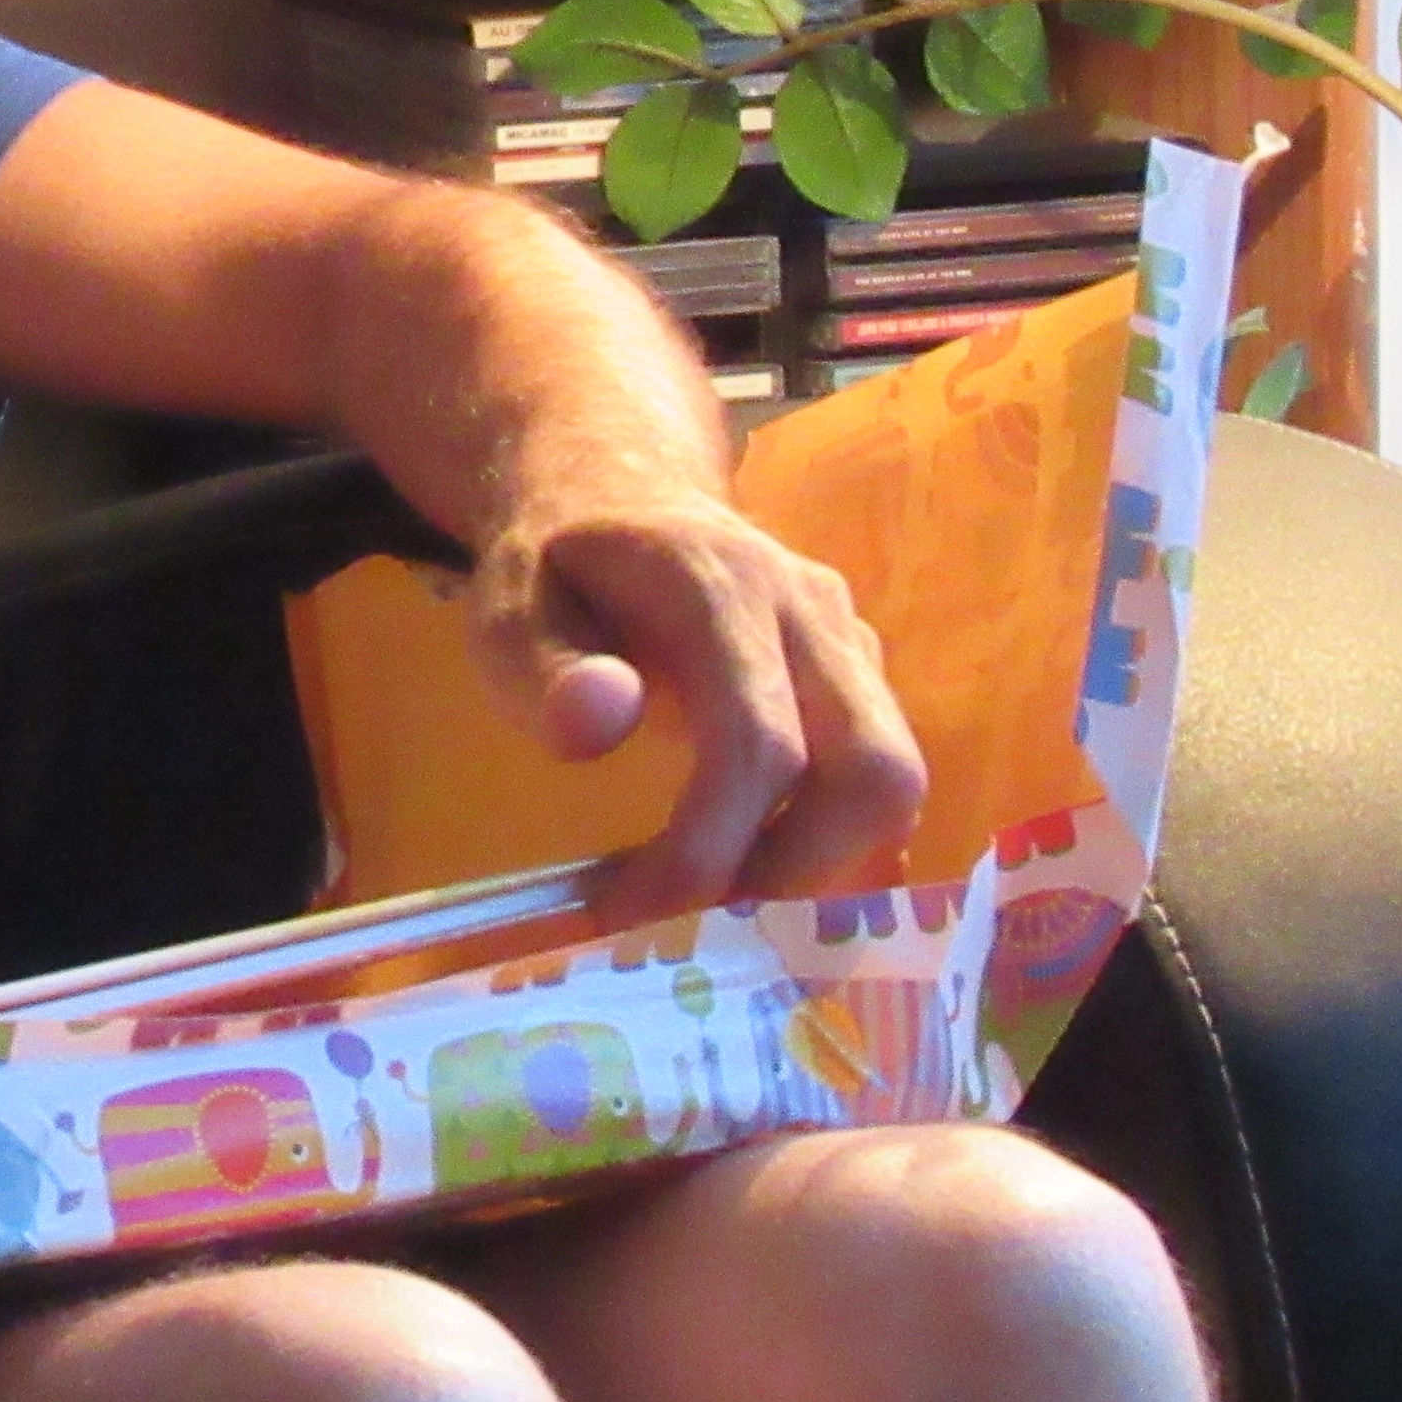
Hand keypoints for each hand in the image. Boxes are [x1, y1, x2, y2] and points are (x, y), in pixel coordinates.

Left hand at [462, 489, 922, 919]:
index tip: (626, 908)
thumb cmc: (558, 568)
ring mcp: (848, 637)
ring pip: (894, 779)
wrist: (619, 494)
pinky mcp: (860, 669)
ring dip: (820, 860)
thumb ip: (546, 671)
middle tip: (699, 907)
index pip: (757, 743)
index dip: (705, 848)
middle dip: (798, 868)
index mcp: (720, 587)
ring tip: (718, 884)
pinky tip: (755, 856)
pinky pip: (876, 770)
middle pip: (876, 770)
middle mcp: (810, 610)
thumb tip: (598, 730)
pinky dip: (833, 837)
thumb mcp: (507, 609)